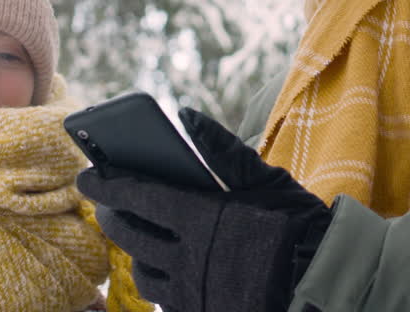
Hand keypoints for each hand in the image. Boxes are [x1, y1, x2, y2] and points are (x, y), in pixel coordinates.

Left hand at [76, 108, 331, 311]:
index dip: (107, 185)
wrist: (322, 286)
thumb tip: (187, 115)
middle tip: (104, 201)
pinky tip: (165, 266)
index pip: (138, 197)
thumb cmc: (299, 225)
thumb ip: (222, 148)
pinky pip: (163, 299)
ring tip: (134, 234)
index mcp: (201, 218)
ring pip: (142, 272)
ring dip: (132, 250)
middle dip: (111, 214)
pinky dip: (156, 279)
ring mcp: (192, 292)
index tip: (87, 174)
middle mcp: (188, 258)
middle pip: (131, 235)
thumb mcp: (266, 180)